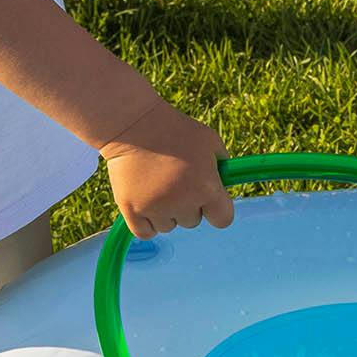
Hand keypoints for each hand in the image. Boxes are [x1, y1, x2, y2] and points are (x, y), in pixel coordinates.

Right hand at [100, 95, 232, 237]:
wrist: (133, 124)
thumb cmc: (175, 130)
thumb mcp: (210, 142)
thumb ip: (223, 167)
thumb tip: (225, 186)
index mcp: (207, 188)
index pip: (223, 220)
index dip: (216, 210)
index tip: (208, 199)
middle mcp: (183, 202)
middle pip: (193, 222)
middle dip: (188, 205)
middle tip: (175, 181)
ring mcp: (155, 207)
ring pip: (169, 227)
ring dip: (166, 213)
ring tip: (157, 185)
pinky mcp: (131, 210)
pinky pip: (145, 232)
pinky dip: (147, 223)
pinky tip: (145, 202)